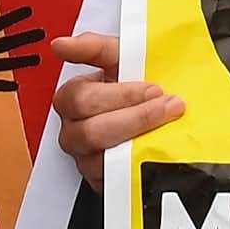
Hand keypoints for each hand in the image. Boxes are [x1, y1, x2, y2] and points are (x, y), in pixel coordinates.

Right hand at [49, 32, 182, 188]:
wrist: (157, 118)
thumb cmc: (135, 88)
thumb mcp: (119, 60)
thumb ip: (94, 48)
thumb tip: (61, 44)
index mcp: (73, 98)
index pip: (80, 97)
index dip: (120, 94)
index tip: (152, 89)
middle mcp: (74, 131)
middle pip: (91, 129)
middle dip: (135, 115)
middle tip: (165, 103)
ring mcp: (87, 159)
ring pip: (104, 156)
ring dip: (141, 136)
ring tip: (168, 122)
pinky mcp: (103, 183)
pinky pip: (116, 179)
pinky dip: (139, 163)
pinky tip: (158, 147)